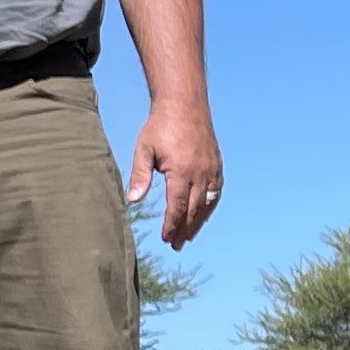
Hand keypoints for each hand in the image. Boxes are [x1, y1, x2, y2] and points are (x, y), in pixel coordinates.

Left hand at [128, 106, 224, 247]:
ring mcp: (211, 170)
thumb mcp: (144, 149)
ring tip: (188, 237)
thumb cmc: (160, 126)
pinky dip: (209, 207)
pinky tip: (203, 215)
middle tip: (175, 245)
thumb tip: (133, 201)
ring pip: (207, 204)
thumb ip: (140, 175)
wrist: (185, 104)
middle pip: (193, 210)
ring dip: (198, 223)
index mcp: (181, 172)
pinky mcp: (217, 165)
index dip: (172, 225)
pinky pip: (216, 192)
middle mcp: (200, 174)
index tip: (166, 239)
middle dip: (184, 230)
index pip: (177, 207)